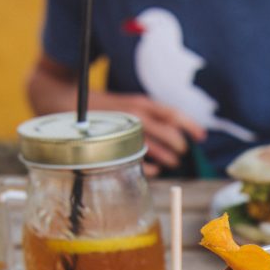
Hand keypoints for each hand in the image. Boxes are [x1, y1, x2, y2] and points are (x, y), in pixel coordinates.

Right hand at [88, 90, 206, 175]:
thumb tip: (177, 130)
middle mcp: (136, 114)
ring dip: (168, 158)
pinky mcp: (112, 143)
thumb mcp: (130, 104)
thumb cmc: (106, 106)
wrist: (68, 99)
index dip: (191, 125)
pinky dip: (150, 167)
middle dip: (179, 146)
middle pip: (169, 133)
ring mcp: (124, 129)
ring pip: (155, 148)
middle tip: (181, 153)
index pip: (173, 113)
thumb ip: (151, 114)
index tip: (202, 137)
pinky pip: (137, 161)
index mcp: (142, 103)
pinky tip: (155, 169)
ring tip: (172, 162)